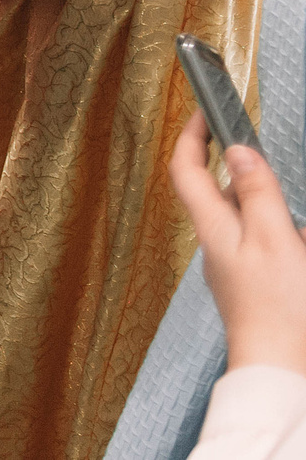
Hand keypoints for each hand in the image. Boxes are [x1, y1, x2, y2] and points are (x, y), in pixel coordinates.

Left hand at [169, 112, 305, 375]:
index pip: (186, 169)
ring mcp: (233, 266)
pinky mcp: (252, 284)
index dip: (191, 135)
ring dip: (259, 201)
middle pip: (214, 192)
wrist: (283, 369)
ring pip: (241, 218)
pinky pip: (259, 243)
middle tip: (250, 144)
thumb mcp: (274, 240)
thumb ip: (258, 194)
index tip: (204, 110)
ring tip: (281, 201)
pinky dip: (274, 230)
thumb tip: (238, 151)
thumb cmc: (279, 310)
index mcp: (213, 228)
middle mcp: (216, 244)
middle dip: (231, 165)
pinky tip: (295, 243)